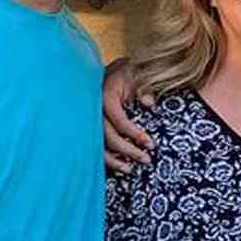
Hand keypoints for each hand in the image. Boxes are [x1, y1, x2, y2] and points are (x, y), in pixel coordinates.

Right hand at [102, 58, 155, 172]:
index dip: (134, 134)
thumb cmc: (129, 72)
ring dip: (113, 160)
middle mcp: (94, 109)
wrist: (117, 70)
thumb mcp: (139, 75)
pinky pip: (95, 145)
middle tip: (145, 160)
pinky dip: (106, 157)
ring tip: (130, 170)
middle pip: (107, 135)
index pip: (118, 120)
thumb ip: (145, 88)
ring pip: (97, 144)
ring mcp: (90, 119)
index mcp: (104, 95)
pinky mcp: (91, 126)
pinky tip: (118, 165)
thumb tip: (149, 103)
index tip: (150, 144)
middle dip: (126, 150)